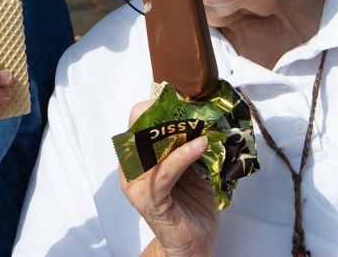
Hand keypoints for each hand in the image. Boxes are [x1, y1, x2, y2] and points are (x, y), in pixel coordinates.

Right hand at [121, 102, 220, 256]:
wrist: (193, 244)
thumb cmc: (192, 205)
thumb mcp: (193, 166)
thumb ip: (190, 143)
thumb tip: (206, 115)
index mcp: (139, 155)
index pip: (139, 119)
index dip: (158, 104)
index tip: (183, 95)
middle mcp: (131, 167)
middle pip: (139, 127)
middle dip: (165, 112)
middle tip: (191, 104)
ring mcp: (136, 184)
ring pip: (149, 146)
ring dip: (177, 132)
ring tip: (200, 124)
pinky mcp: (148, 199)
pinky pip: (164, 171)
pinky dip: (183, 155)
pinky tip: (200, 146)